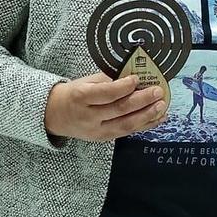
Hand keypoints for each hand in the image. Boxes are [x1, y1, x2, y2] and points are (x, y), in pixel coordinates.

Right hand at [44, 73, 167, 141]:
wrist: (54, 115)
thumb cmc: (73, 94)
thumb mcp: (85, 82)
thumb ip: (108, 81)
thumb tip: (136, 77)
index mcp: (80, 97)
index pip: (106, 93)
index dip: (124, 87)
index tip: (138, 78)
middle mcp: (88, 117)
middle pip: (119, 110)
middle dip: (142, 100)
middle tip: (158, 91)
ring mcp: (96, 131)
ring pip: (126, 125)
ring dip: (148, 115)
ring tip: (162, 105)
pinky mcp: (103, 139)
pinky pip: (127, 132)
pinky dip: (145, 125)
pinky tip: (158, 117)